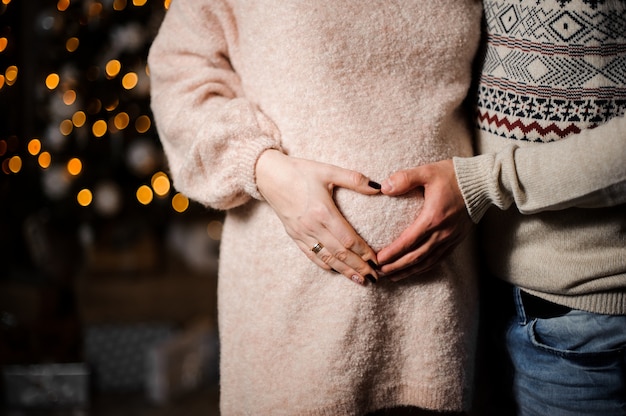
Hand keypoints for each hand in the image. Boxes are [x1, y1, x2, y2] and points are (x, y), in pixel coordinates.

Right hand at [255, 149, 380, 285]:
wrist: (268, 176)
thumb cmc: (299, 171)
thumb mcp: (328, 170)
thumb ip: (354, 179)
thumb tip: (379, 186)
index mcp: (323, 212)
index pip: (348, 239)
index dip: (364, 252)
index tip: (378, 261)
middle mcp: (312, 226)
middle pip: (340, 253)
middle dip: (359, 267)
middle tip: (375, 278)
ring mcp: (302, 233)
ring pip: (327, 258)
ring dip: (344, 270)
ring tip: (360, 280)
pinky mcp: (294, 235)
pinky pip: (311, 255)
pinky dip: (325, 265)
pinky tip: (336, 271)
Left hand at [376, 159, 472, 280]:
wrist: (483, 181)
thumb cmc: (454, 175)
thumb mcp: (427, 172)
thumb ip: (405, 178)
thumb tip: (384, 187)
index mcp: (433, 218)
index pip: (408, 242)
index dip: (392, 253)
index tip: (377, 260)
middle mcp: (443, 232)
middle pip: (416, 257)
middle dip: (396, 267)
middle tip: (379, 273)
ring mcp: (451, 238)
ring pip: (427, 261)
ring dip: (409, 271)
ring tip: (392, 276)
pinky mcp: (457, 239)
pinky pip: (439, 258)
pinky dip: (425, 267)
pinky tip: (415, 270)